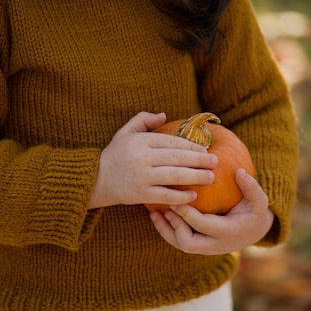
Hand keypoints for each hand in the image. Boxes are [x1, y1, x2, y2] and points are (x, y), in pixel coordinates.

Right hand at [88, 112, 217, 208]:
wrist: (95, 180)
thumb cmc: (115, 155)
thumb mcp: (125, 132)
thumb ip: (143, 120)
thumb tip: (164, 114)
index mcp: (141, 141)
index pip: (172, 141)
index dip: (191, 146)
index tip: (205, 149)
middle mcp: (142, 157)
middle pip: (177, 157)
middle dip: (199, 160)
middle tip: (214, 162)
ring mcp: (141, 176)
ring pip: (174, 176)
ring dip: (195, 176)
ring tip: (210, 177)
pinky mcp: (140, 194)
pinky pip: (165, 195)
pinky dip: (180, 196)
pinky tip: (193, 195)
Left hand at [149, 168, 273, 254]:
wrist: (255, 231)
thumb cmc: (255, 212)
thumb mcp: (259, 200)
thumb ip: (251, 187)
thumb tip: (239, 172)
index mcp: (228, 233)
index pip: (203, 225)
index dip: (187, 214)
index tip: (176, 198)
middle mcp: (215, 245)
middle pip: (188, 243)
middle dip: (174, 226)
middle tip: (166, 207)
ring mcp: (206, 248)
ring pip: (180, 245)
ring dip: (166, 230)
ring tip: (154, 213)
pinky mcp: (199, 245)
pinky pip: (179, 242)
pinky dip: (167, 231)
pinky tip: (158, 216)